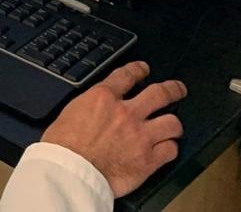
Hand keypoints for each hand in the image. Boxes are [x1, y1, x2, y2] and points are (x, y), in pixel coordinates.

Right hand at [40, 61, 185, 197]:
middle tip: (177, 89)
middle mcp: (126, 113)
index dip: (139, 69)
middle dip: (173, 90)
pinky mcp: (148, 160)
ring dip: (173, 124)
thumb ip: (89, 106)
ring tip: (173, 125)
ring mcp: (140, 136)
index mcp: (103, 98)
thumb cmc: (62, 146)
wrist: (69, 171)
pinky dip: (170, 149)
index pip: (128, 75)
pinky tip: (167, 149)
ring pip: (172, 123)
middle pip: (160, 93)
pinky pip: (171, 150)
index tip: (144, 69)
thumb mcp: (70, 111)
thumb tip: (95, 108)